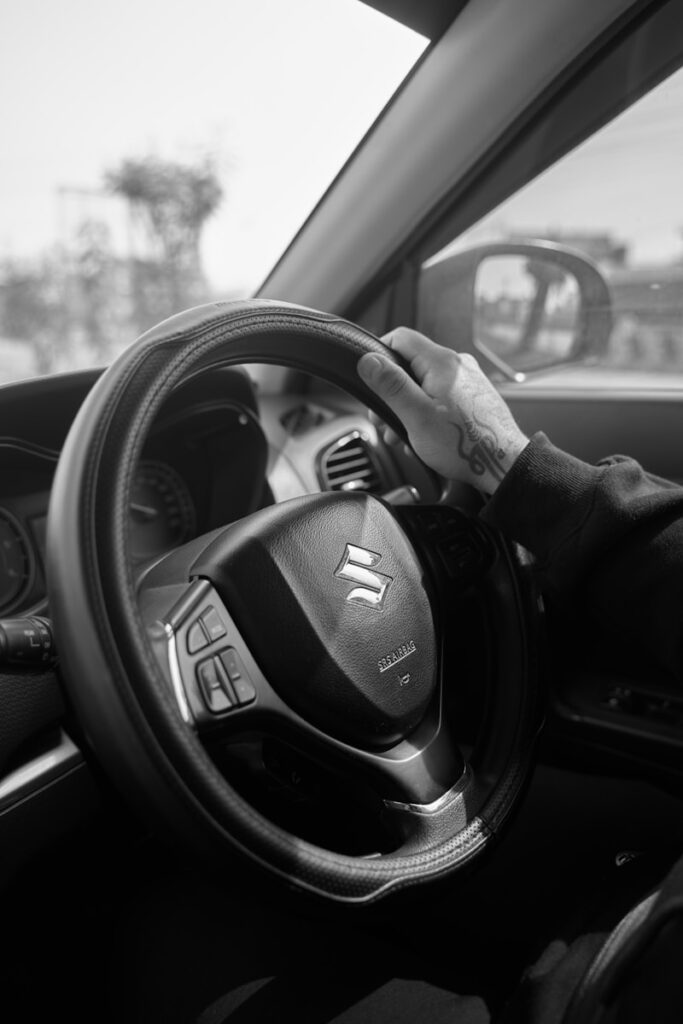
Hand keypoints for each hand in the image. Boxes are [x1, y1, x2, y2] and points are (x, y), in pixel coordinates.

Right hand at [357, 328, 528, 493]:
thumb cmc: (463, 444)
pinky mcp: (473, 396)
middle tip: (382, 419)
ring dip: (407, 407)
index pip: (401, 337)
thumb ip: (390, 385)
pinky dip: (426, 412)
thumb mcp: (416, 415)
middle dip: (391, 392)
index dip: (378, 354)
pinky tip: (422, 437)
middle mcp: (458, 364)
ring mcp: (467, 380)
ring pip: (425, 384)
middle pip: (411, 365)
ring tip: (401, 435)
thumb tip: (368, 360)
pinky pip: (440, 396)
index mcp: (442, 362)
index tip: (368, 377)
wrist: (503, 465)